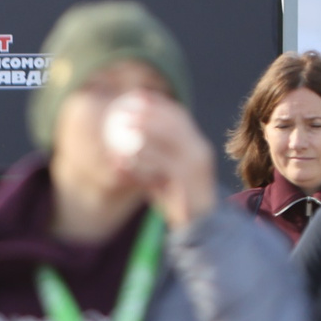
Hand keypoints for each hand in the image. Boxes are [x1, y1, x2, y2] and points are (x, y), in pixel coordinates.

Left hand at [112, 94, 217, 227]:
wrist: (201, 224)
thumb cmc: (178, 195)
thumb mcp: (163, 170)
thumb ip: (151, 154)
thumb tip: (126, 135)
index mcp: (196, 145)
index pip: (179, 117)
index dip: (159, 104)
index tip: (138, 95)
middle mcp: (200, 154)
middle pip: (175, 128)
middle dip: (150, 117)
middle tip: (124, 114)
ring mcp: (196, 171)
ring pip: (166, 150)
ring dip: (142, 141)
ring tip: (121, 135)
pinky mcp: (187, 188)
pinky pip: (159, 173)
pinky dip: (139, 167)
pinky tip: (119, 163)